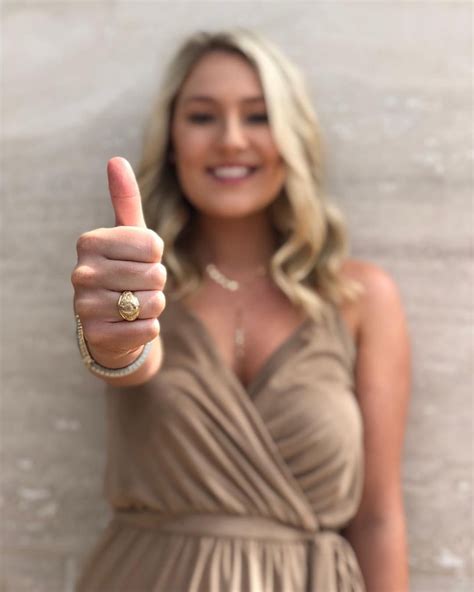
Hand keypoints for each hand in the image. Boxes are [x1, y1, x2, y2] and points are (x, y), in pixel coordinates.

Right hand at [71, 157, 165, 366]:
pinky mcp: (98, 336)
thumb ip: (125, 199)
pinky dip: (148, 328)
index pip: (153, 245)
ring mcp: (86, 306)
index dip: (155, 256)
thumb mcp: (127, 236)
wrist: (110, 322)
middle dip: (155, 283)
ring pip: (153, 302)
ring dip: (153, 306)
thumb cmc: (124, 272)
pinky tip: (130, 324)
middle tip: (136, 286)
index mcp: (89, 242)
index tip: (137, 261)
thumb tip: (116, 159)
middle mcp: (81, 273)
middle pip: (156, 275)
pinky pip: (149, 329)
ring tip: (133, 305)